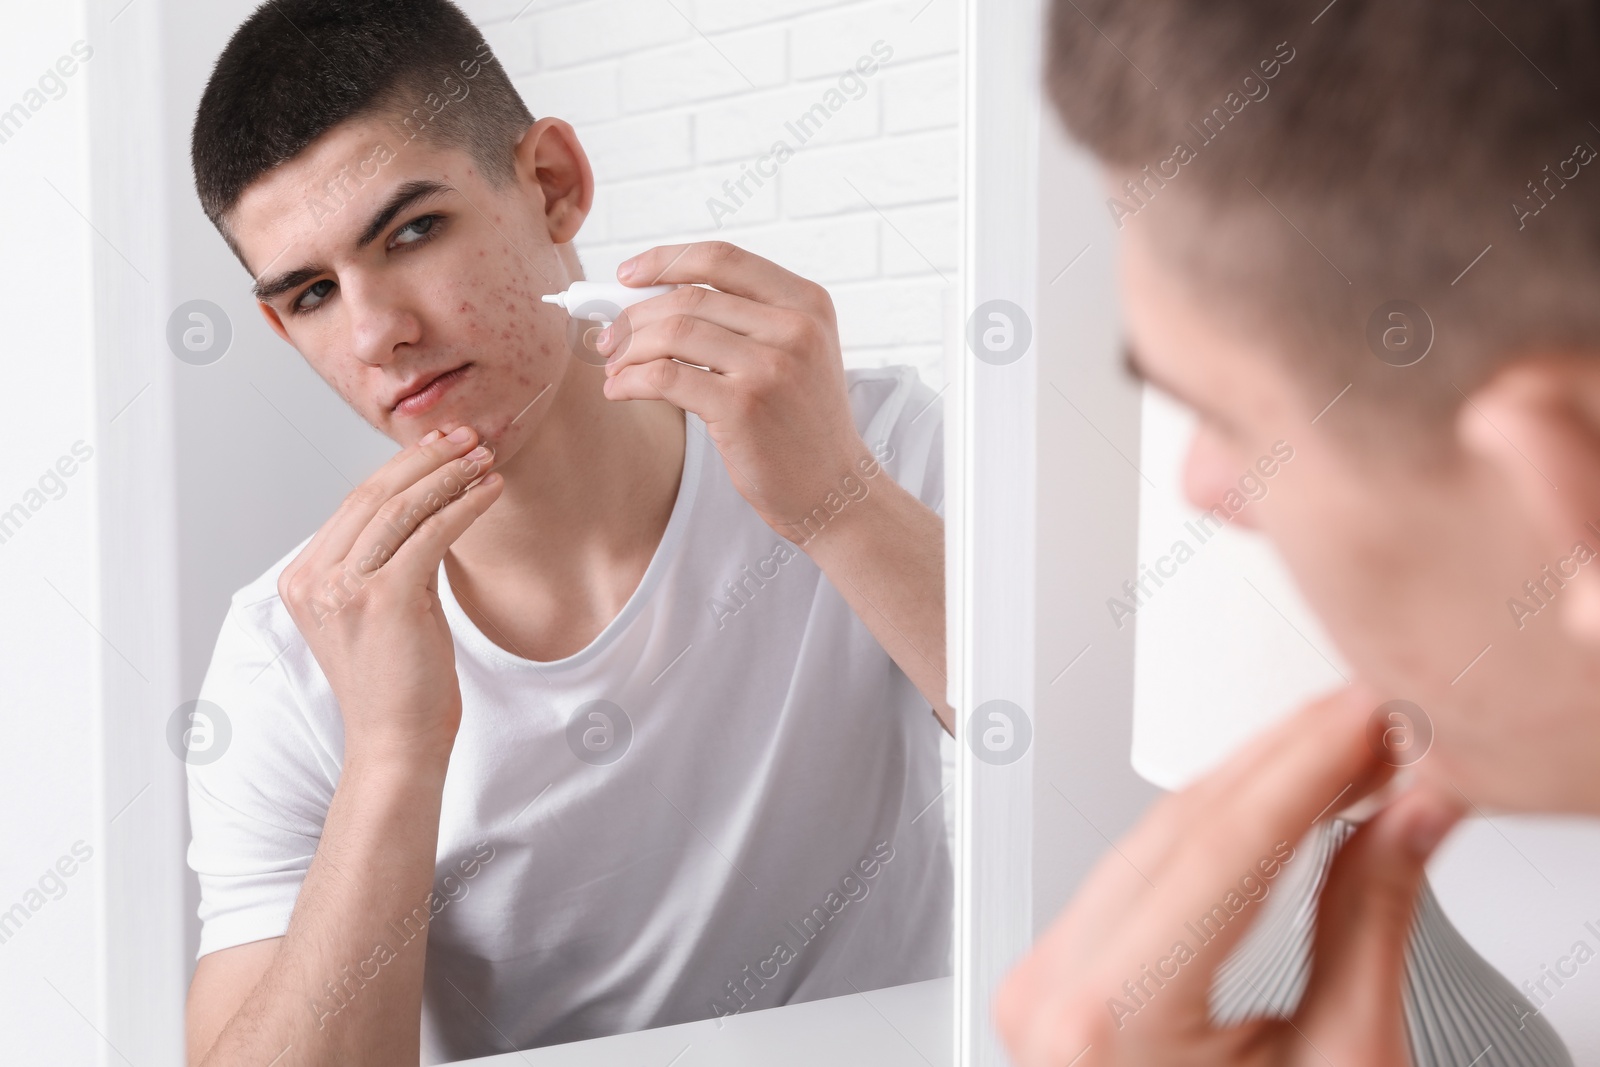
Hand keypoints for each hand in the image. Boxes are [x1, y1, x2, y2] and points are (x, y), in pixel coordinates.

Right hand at [275, 426, 502, 769]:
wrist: (396, 744)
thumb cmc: (397, 684)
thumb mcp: (379, 610)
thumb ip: (389, 561)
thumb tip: (427, 507)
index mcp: (302, 578)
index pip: (354, 505)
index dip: (402, 468)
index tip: (442, 446)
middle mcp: (313, 580)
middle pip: (372, 496)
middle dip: (425, 459)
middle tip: (467, 436)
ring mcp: (343, 589)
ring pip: (400, 508)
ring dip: (448, 475)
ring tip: (484, 458)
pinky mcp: (383, 600)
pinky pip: (430, 534)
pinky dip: (463, 506)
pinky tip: (489, 491)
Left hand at [595, 242, 874, 540]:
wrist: (832, 488)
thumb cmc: (800, 422)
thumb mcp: (795, 353)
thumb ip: (744, 319)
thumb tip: (649, 297)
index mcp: (807, 302)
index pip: (721, 259)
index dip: (664, 261)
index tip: (626, 276)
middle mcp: (794, 327)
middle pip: (689, 297)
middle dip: (635, 315)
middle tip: (608, 338)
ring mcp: (770, 367)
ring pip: (673, 332)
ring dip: (629, 349)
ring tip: (613, 367)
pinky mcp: (742, 407)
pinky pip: (665, 377)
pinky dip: (630, 380)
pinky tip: (619, 391)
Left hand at [993, 688, 1465, 1066]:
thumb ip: (1367, 925)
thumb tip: (1407, 814)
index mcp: (1112, 1022)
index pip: (1221, 849)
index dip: (1306, 767)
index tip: (1366, 715)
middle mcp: (1051, 999)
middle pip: (1179, 834)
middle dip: (1283, 764)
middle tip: (1368, 721)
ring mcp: (1037, 991)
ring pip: (1150, 844)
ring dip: (1246, 790)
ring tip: (1338, 753)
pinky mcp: (1049, 987)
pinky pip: (1131, 880)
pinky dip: (1205, 839)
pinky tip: (1267, 808)